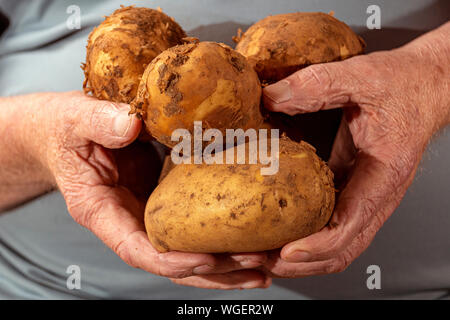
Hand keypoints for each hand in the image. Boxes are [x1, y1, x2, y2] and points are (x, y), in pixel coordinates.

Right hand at [21, 91, 268, 288]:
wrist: (64, 130)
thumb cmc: (62, 129)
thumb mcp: (72, 119)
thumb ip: (97, 121)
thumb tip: (132, 124)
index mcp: (101, 211)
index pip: (136, 249)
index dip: (170, 262)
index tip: (206, 260)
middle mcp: (129, 220)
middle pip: (173, 262)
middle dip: (215, 270)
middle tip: (257, 265)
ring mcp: (150, 212)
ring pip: (188, 251)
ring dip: (227, 263)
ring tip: (267, 264)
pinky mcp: (166, 200)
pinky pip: (194, 225)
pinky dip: (222, 235)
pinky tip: (254, 236)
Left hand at [260, 32, 448, 276]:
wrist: (424, 86)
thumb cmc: (404, 85)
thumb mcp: (362, 76)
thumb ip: (317, 84)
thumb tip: (272, 97)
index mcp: (383, 174)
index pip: (351, 226)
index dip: (317, 244)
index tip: (285, 249)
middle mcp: (376, 195)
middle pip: (340, 250)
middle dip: (299, 261)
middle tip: (259, 258)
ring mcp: (363, 196)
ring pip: (334, 245)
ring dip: (299, 256)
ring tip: (260, 253)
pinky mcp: (351, 190)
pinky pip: (329, 225)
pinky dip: (303, 236)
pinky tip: (277, 230)